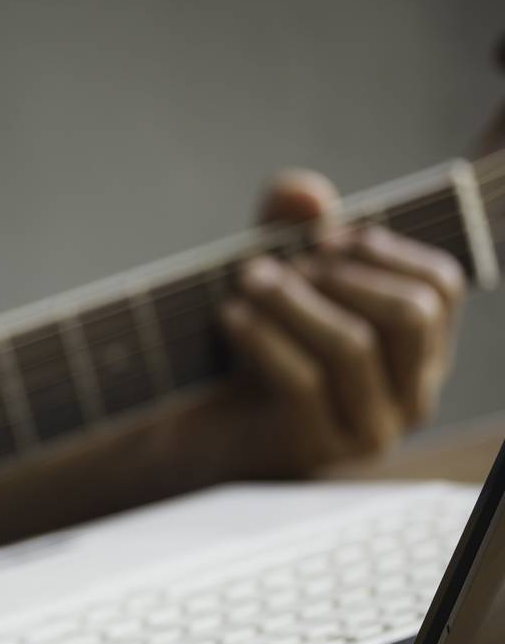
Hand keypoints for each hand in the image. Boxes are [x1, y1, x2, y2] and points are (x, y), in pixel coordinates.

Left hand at [215, 170, 464, 474]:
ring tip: (246, 280)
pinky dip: (262, 336)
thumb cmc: (252, 352)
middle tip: (279, 265)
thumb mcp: (275, 281)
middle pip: (410, 314)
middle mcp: (410, 395)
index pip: (442, 285)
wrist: (201, 434)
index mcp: (420, 352)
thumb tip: (306, 194)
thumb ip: (289, 228)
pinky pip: (302, 382)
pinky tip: (229, 316)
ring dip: (292, 299)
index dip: (383, 248)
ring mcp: (369, 429)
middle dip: (340, 274)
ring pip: (353, 346)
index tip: (321, 236)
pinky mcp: (317, 448)